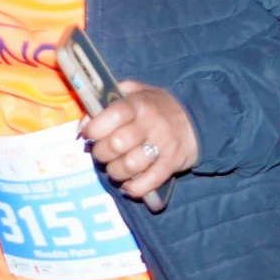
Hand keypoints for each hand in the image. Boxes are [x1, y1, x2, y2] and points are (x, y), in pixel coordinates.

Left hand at [80, 83, 197, 200]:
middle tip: (102, 153)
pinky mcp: (171, 164)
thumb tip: (84, 123)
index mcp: (138, 104)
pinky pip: (148, 182)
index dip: (94, 128)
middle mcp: (150, 124)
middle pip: (117, 144)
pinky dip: (134, 188)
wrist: (195, 119)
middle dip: (101, 153)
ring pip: (129, 166)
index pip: (113, 115)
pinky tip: (128, 185)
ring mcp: (162, 145)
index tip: (89, 134)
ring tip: (114, 168)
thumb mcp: (135, 91)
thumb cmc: (156, 106)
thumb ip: (108, 100)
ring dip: (115, 171)